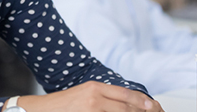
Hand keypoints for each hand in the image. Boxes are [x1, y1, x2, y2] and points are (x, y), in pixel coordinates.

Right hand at [16, 81, 163, 111]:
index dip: (142, 101)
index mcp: (95, 87)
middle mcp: (95, 97)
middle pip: (127, 106)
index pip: (125, 94)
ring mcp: (92, 110)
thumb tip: (124, 103)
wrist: (42, 110)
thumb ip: (103, 96)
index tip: (154, 106)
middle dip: (141, 111)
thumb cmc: (62, 105)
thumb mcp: (84, 94)